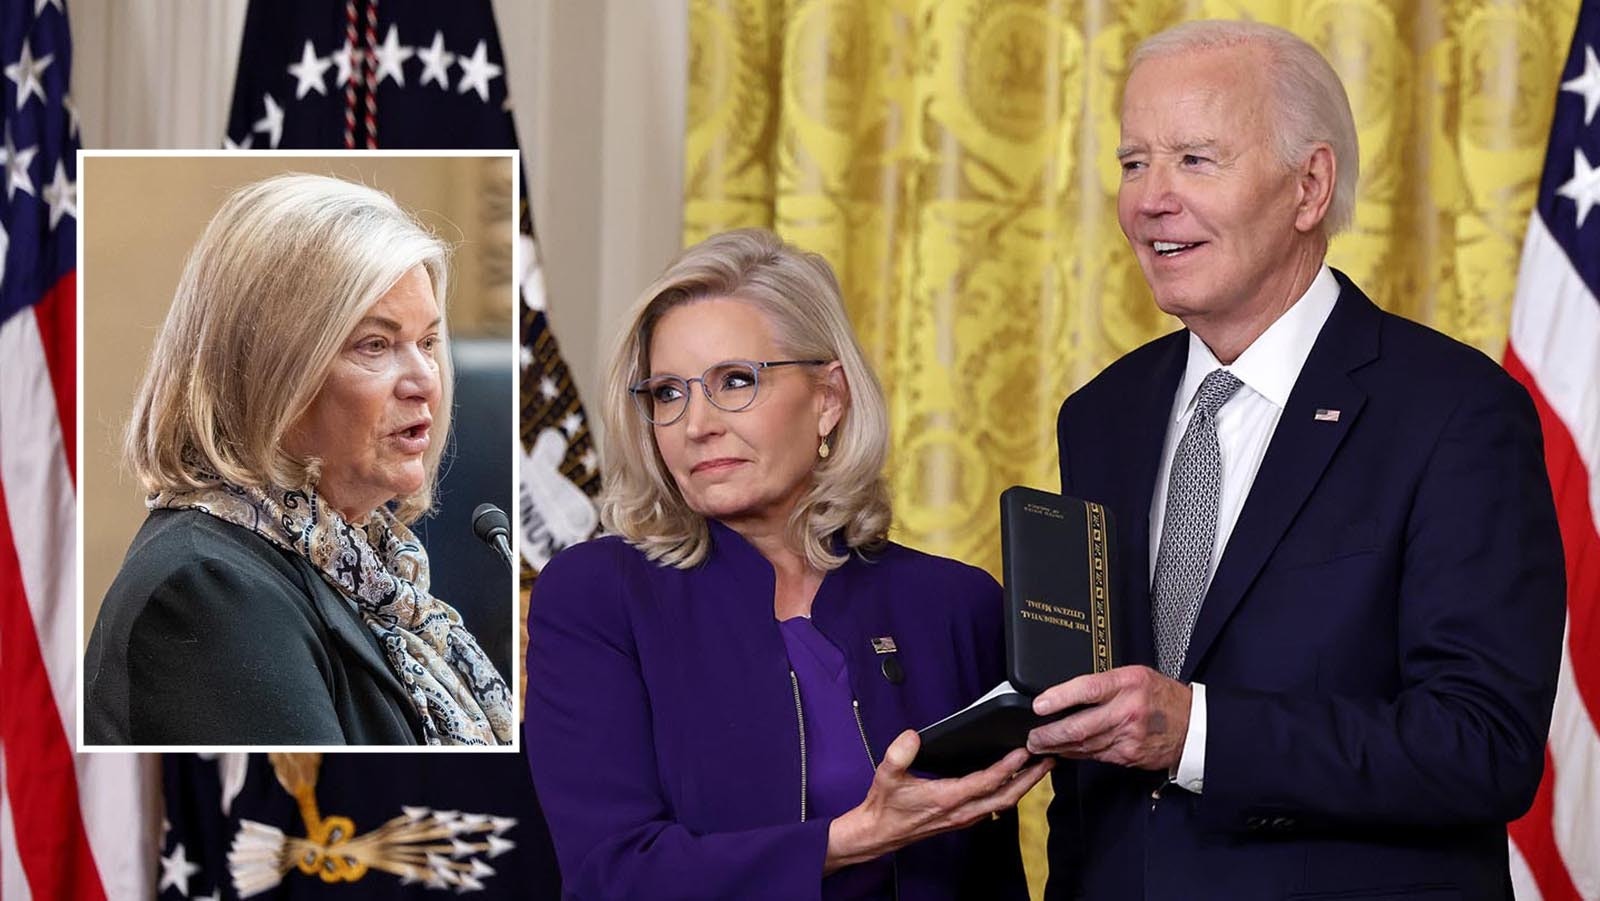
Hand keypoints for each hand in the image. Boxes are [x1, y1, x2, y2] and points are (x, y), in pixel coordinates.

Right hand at [824, 730, 1052, 872]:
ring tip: (1039, 768)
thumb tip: (913, 736)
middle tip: (1048, 759)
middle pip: (1005, 796)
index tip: (1023, 751)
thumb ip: (899, 754)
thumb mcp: (886, 776)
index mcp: (946, 798)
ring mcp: (964, 817)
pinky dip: (1010, 792)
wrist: (880, 833)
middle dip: (1030, 778)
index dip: (1007, 767)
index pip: (986, 782)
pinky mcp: (962, 818)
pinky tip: (1014, 782)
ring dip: (1024, 786)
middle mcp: (961, 811)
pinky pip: (994, 806)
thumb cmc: (885, 806)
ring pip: (1003, 803)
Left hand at [1026, 665, 1190, 770]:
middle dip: (1050, 733)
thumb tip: (1067, 693)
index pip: (1088, 689)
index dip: (1060, 698)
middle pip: (1080, 725)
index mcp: (1128, 683)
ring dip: (1057, 746)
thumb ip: (1105, 683)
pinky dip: (1075, 754)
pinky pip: (1095, 755)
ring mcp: (1128, 737)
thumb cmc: (1161, 697)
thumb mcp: (1135, 676)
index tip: (1038, 705)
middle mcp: (1128, 711)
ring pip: (1084, 745)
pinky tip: (1062, 751)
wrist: (1193, 726)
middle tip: (1031, 736)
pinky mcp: (1128, 755)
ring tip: (1039, 744)